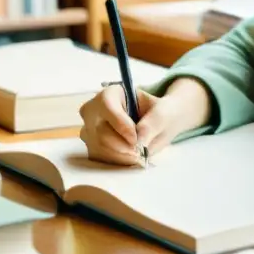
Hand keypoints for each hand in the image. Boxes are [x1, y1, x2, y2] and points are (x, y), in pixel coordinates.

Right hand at [78, 79, 207, 165]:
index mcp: (111, 93)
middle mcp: (94, 110)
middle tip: (140, 150)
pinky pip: (101, 157)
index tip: (136, 139)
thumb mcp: (163, 113)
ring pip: (100, 146)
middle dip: (122, 144)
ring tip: (138, 152)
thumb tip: (140, 139)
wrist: (158, 125)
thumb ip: (153, 123)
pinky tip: (131, 155)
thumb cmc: (160, 113)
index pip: (107, 105)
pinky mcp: (92, 146)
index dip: (120, 124)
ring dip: (122, 154)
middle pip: (100, 130)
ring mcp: (90, 129)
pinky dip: (119, 160)